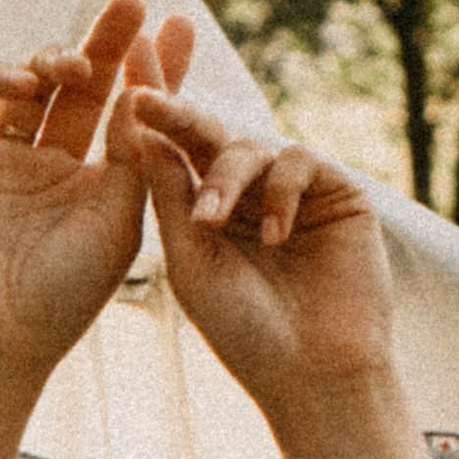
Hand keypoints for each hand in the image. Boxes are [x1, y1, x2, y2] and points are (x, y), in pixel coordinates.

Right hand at [0, 0, 192, 458]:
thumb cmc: (68, 291)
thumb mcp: (120, 218)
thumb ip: (135, 153)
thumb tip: (151, 86)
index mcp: (94, 180)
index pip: (126, 109)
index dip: (150, 68)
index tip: (178, 23)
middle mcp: (48, 162)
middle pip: (79, 85)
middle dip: (106, 41)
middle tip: (131, 1)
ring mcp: (0, 157)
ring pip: (28, 84)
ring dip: (53, 60)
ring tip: (75, 65)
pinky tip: (27, 83)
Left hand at [116, 88, 424, 458]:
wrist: (313, 372)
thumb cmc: (244, 331)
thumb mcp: (190, 261)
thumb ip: (169, 195)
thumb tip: (139, 128)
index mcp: (207, 211)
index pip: (174, 151)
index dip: (152, 115)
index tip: (121, 86)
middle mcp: (249, 193)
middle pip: (209, 135)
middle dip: (176, 114)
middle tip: (142, 101)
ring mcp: (294, 190)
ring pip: (250, 146)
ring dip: (226, 178)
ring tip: (214, 222)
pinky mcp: (337, 192)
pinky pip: (298, 160)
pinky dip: (280, 190)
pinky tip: (275, 234)